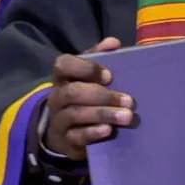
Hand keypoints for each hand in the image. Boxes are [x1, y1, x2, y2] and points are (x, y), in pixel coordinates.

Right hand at [44, 37, 131, 159]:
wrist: (65, 131)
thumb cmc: (84, 95)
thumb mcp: (88, 76)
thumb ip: (99, 58)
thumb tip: (113, 43)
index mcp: (62, 77)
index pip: (63, 65)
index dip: (86, 68)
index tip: (109, 75)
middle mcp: (56, 97)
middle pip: (72, 92)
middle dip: (102, 95)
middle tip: (129, 100)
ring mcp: (59, 120)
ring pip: (75, 114)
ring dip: (103, 114)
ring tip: (126, 116)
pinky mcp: (66, 141)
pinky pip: (76, 136)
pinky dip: (93, 132)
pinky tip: (109, 130)